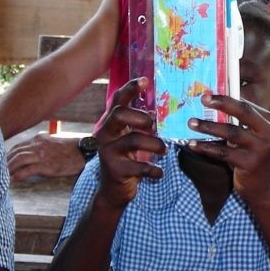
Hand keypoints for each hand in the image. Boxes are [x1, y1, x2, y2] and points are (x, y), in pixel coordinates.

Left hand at [7, 134, 85, 180]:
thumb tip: (30, 151)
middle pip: (16, 152)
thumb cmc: (69, 149)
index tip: (2, 161)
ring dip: (8, 168)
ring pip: (18, 160)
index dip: (8, 154)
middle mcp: (38, 145)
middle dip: (5, 161)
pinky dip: (18, 174)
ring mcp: (41, 155)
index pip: (18, 146)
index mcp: (38, 139)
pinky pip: (27, 170)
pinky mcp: (46, 165)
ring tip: (2, 175)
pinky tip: (13, 179)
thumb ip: (40, 144)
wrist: (82, 152)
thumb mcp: (52, 142)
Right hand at [94, 79, 164, 208]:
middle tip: (153, 125)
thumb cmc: (126, 159)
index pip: (117, 101)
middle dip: (140, 117)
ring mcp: (108, 152)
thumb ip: (138, 125)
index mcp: (110, 124)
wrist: (113, 190)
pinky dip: (153, 170)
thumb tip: (155, 113)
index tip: (146, 80)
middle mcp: (105, 135)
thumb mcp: (129, 138)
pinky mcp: (116, 170)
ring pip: (132, 140)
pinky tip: (158, 172)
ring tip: (164, 150)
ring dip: (155, 144)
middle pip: (119, 115)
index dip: (130, 88)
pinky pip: (139, 167)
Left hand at [184, 92, 269, 207]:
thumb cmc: (250, 157)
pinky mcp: (250, 163)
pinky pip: (223, 152)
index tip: (208, 94)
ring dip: (209, 126)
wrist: (261, 188)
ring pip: (231, 132)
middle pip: (243, 112)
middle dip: (222, 104)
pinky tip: (193, 144)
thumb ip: (239, 122)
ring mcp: (261, 148)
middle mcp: (269, 133)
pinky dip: (206, 147)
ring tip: (191, 123)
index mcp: (268, 122)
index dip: (226, 98)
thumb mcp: (250, 137)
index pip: (246, 105)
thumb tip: (213, 103)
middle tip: (203, 99)